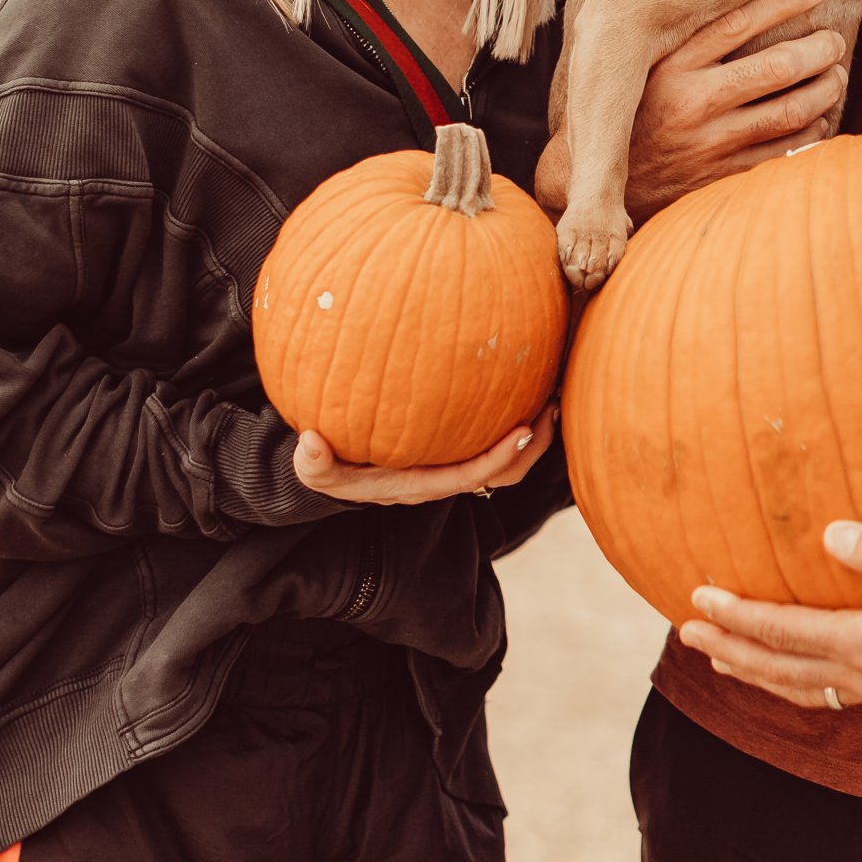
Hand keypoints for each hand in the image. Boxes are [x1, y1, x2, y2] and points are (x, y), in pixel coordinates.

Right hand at [292, 400, 557, 505]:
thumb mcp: (317, 470)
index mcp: (421, 485)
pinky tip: (522, 377)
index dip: (500, 457)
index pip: (471, 476)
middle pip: (505, 472)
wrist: (335, 466)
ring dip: (532, 430)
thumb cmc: (331, 466)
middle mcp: (445, 477)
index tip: (523, 428)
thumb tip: (309, 442)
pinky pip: (493, 435)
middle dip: (533, 444)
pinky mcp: (454, 446)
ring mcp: (452, 463)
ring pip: (507, 458)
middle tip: (552, 403)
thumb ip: (312, 463)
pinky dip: (512, 412)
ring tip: (550, 390)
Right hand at [622, 0, 847, 221]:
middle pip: (776, 67)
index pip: (739, 24)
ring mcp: (712, 143)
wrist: (608, 184)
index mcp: (670, 67)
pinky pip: (784, 151)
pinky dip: (812, 131)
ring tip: (836, 75)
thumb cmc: (625, 109)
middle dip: (818, 50)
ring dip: (824, 90)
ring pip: (790, 111)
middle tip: (834, 41)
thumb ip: (649, 16)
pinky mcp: (725, 176)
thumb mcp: (629, 61)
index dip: (784, 2)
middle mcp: (693, 103)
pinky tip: (819, 117)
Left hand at [677, 520, 861, 710]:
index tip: (697, 597)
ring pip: (800, 686)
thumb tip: (831, 534)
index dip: (737, 616)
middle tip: (686, 632)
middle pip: (779, 668)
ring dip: (755, 670)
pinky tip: (790, 670)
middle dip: (730, 649)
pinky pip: (826, 691)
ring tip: (720, 656)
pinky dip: (792, 681)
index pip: (784, 633)